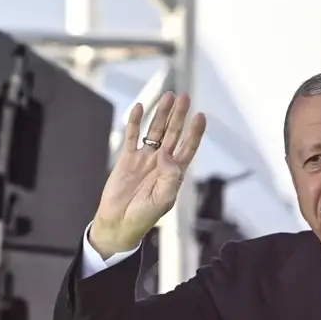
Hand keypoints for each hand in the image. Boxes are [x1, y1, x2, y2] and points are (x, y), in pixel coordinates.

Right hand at [90, 92, 206, 257]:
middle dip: (179, 116)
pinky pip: (131, 136)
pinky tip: (139, 108)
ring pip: (154, 131)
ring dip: (161, 114)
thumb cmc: (144, 216)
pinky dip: (134, 122)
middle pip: (173, 133)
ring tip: (168, 96)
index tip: (201, 116)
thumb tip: (166, 154)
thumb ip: (170, 177)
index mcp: (174, 173)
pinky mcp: (127, 159)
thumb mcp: (163, 200)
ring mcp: (144, 159)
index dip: (195, 132)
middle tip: (185, 97)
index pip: (187, 147)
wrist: (119, 223)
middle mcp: (161, 162)